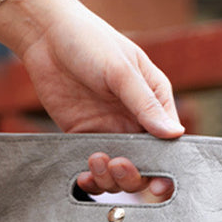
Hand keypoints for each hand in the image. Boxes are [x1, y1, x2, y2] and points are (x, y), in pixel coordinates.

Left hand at [0, 0, 182, 199]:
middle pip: (144, 163)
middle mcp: (135, 119)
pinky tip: (83, 176)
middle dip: (133, 174)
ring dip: (109, 178)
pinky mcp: (84, 136)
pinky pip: (93, 167)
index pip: (169, 142)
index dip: (166, 166)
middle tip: (117, 164)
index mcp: (155, 100)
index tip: (157, 183)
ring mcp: (109, 130)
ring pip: (118, 172)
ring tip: (95, 161)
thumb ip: (145, 104)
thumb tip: (174, 134)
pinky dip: (91, 178)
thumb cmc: (90, 42)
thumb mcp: (120, 71)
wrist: (46, 37)